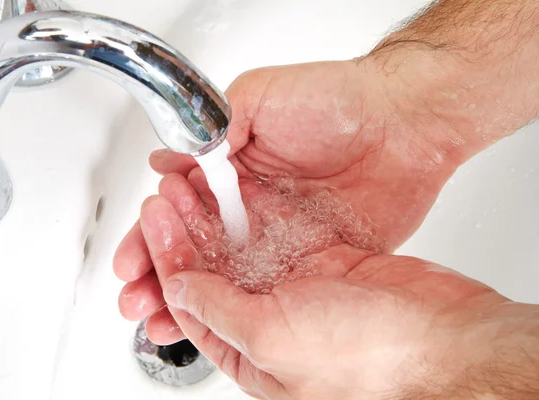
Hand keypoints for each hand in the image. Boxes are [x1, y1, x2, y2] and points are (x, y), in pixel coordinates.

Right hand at [114, 61, 465, 342]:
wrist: (404, 125)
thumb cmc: (336, 102)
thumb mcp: (261, 99)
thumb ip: (214, 132)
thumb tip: (168, 161)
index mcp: (233, 172)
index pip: (180, 212)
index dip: (152, 237)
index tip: (131, 261)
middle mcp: (251, 208)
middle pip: (196, 250)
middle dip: (161, 276)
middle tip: (135, 299)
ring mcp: (279, 237)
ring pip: (225, 276)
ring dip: (190, 299)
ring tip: (159, 321)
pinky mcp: (312, 258)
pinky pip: (269, 289)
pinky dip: (241, 309)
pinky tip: (214, 322)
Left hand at [132, 179, 538, 398]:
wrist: (441, 332)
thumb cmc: (368, 354)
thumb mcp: (273, 338)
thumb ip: (218, 310)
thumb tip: (176, 290)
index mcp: (250, 351)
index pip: (189, 302)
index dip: (165, 261)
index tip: (152, 224)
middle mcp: (268, 318)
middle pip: (209, 271)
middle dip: (182, 234)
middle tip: (163, 198)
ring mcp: (294, 286)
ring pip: (237, 245)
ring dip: (211, 216)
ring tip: (187, 185)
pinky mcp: (320, 258)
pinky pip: (273, 228)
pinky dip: (249, 207)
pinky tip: (230, 186)